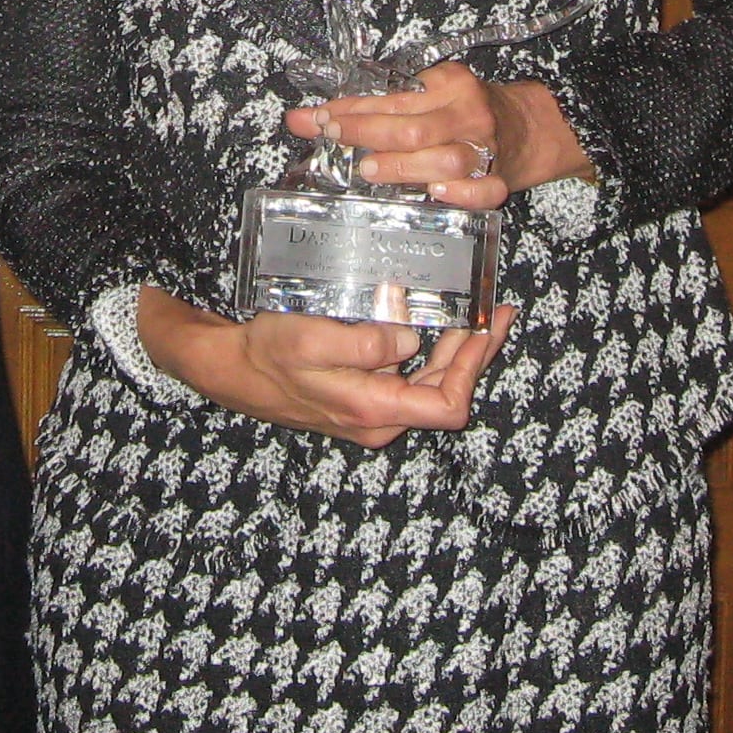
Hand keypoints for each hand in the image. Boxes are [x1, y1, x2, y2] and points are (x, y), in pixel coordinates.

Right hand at [139, 286, 519, 448]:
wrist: (236, 371)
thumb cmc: (269, 354)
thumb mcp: (309, 341)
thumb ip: (361, 344)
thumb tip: (407, 339)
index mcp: (374, 410)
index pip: (447, 404)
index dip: (475, 367)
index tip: (487, 327)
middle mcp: (380, 420)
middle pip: (447, 395)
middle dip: (475, 354)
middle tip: (495, 312)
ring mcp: (374, 413)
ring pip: (431, 387)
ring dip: (456, 353)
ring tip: (474, 315)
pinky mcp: (365, 400)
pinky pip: (411, 382)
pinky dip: (432, 356)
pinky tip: (435, 327)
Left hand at [284, 60, 592, 212]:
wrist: (530, 126)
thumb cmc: (467, 110)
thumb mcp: (428, 93)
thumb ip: (375, 105)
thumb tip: (308, 118)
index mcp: (451, 83)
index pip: (393, 98)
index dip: (351, 110)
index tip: (320, 118)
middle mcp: (469, 115)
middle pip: (414, 128)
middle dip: (368, 134)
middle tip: (337, 140)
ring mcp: (486, 150)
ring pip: (444, 162)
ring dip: (403, 168)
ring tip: (369, 170)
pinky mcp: (501, 181)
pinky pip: (483, 192)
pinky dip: (459, 195)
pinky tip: (434, 194)